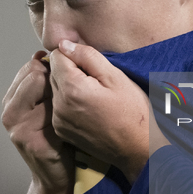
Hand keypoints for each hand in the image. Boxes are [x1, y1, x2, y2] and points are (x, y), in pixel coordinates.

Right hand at [2, 51, 74, 193]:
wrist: (57, 178)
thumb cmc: (58, 139)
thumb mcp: (46, 107)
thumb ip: (41, 83)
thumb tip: (40, 55)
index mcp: (11, 100)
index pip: (31, 66)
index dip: (53, 72)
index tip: (67, 87)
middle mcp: (9, 112)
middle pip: (36, 75)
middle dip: (57, 83)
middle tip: (69, 103)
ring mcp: (17, 127)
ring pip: (45, 91)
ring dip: (63, 99)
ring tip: (70, 115)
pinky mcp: (29, 140)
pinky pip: (53, 113)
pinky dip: (67, 116)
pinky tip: (71, 127)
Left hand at [49, 40, 168, 182]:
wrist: (138, 149)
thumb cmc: (133, 113)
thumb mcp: (116, 77)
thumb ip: (88, 56)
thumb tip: (65, 44)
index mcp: (72, 88)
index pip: (57, 56)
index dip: (75, 55)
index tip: (92, 66)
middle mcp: (59, 105)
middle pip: (54, 74)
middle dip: (71, 71)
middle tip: (96, 82)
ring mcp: (59, 120)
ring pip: (55, 90)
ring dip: (69, 88)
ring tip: (94, 97)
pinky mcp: (62, 131)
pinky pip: (58, 108)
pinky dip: (69, 104)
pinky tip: (89, 110)